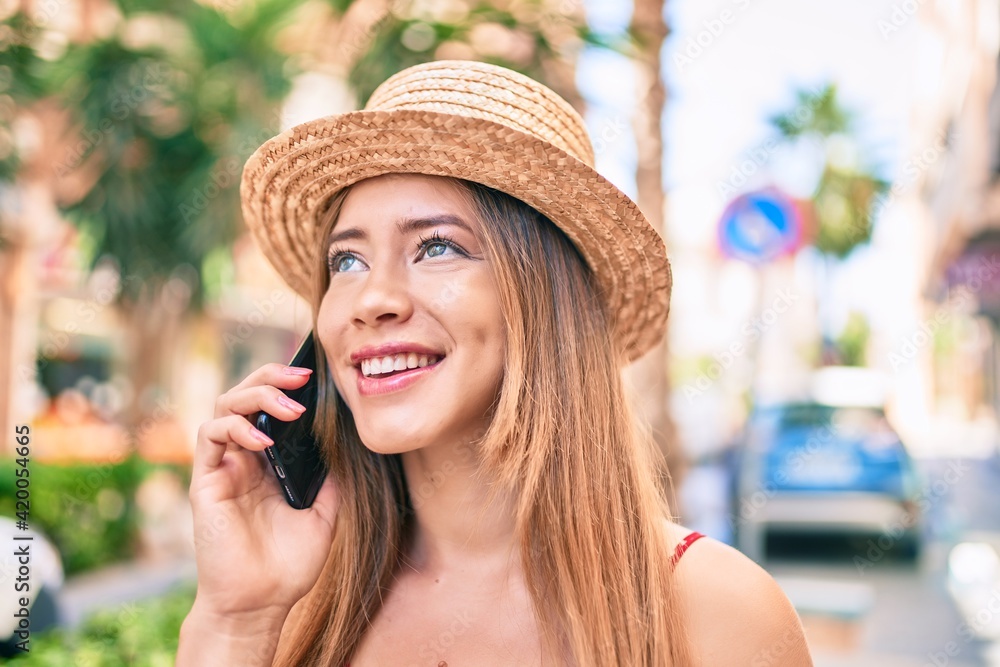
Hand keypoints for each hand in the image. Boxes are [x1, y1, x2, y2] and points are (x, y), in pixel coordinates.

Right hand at [188, 363, 339, 617]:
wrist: (262, 602)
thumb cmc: (289, 564)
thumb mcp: (327, 513)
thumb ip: (332, 477)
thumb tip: (348, 441)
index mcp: (270, 461)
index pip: (272, 407)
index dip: (288, 385)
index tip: (317, 377)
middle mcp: (244, 458)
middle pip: (245, 395)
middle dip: (272, 376)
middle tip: (302, 375)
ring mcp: (224, 467)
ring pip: (225, 406)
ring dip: (257, 395)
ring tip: (290, 407)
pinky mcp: (206, 481)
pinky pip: (210, 436)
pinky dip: (236, 428)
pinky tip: (263, 439)